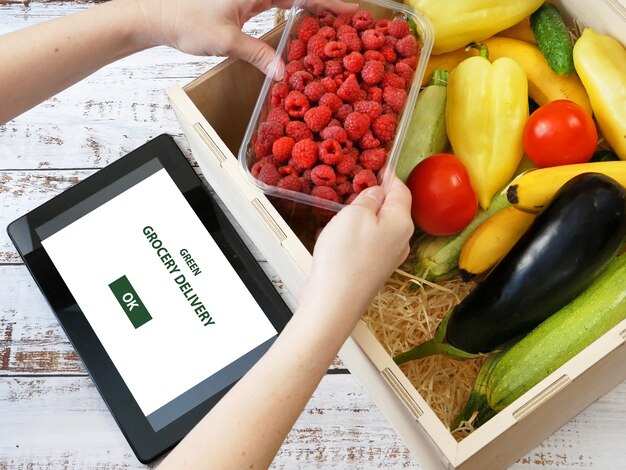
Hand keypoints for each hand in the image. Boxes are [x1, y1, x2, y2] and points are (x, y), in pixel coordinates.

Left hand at [131, 0, 357, 77]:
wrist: (159, 17)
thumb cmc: (186, 20)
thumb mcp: (227, 40)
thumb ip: (258, 55)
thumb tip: (283, 73)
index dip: (328, 2)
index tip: (351, 11)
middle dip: (324, 7)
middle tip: (347, 23)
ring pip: (289, 1)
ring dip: (309, 12)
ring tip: (331, 27)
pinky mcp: (243, 6)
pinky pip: (276, 9)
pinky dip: (291, 18)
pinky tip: (302, 30)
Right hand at [301, 176, 413, 324]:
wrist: (334, 302)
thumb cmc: (344, 259)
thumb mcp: (355, 214)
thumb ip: (368, 198)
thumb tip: (376, 192)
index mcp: (401, 223)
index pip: (401, 190)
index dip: (389, 176)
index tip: (380, 166)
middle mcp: (400, 241)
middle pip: (391, 209)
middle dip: (375, 196)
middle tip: (356, 184)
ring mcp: (387, 258)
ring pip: (378, 227)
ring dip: (362, 216)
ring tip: (343, 209)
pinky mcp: (372, 270)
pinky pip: (367, 243)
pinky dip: (355, 234)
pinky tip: (338, 235)